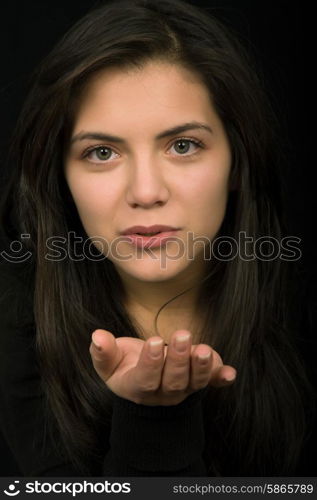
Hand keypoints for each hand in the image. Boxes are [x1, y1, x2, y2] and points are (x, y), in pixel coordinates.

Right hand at [89, 329, 236, 405]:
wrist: (144, 383)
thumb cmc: (125, 367)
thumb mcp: (109, 363)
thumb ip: (103, 352)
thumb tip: (97, 336)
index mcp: (138, 388)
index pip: (146, 379)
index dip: (151, 362)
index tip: (155, 342)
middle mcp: (164, 393)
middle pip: (174, 381)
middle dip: (179, 359)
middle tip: (183, 336)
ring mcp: (184, 389)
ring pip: (195, 383)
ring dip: (202, 367)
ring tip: (205, 350)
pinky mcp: (200, 382)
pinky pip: (213, 383)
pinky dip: (222, 378)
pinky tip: (230, 373)